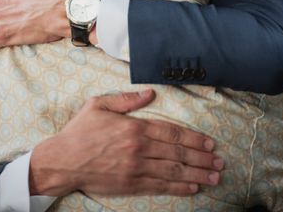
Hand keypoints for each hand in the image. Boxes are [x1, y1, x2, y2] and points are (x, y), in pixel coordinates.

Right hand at [28, 89, 223, 196]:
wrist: (62, 161)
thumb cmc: (79, 132)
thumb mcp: (98, 105)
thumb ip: (126, 100)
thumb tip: (150, 93)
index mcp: (133, 127)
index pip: (171, 132)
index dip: (193, 138)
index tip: (209, 142)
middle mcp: (138, 148)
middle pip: (178, 152)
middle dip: (202, 157)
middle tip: (219, 161)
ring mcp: (136, 168)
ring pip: (173, 171)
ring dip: (197, 174)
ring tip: (215, 176)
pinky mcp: (130, 184)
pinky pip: (160, 186)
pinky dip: (179, 187)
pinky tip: (193, 188)